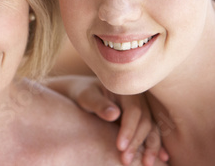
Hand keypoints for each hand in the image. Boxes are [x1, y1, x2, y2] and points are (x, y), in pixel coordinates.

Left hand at [47, 75, 168, 165]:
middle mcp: (139, 98)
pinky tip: (163, 158)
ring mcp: (144, 109)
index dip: (129, 129)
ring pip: (153, 128)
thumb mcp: (86, 96)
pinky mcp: (144, 119)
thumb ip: (98, 104)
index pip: (134, 111)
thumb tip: (114, 114)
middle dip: (137, 142)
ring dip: (151, 147)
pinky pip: (154, 131)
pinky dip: (158, 145)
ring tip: (147, 164)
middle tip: (126, 160)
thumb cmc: (84, 93)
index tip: (120, 146)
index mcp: (127, 90)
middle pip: (145, 121)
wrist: (85, 92)